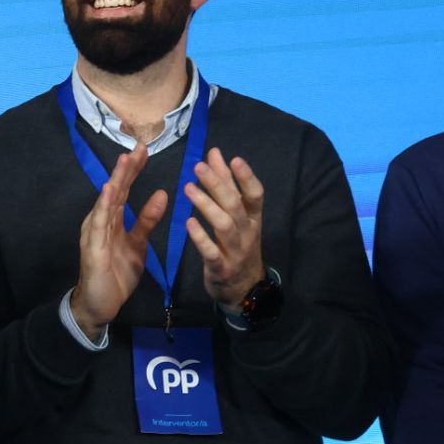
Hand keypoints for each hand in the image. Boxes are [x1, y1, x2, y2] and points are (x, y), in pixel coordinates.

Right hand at [69, 146, 166, 338]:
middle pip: (115, 189)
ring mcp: (94, 233)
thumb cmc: (116, 274)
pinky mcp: (93, 248)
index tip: (145, 149)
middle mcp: (100, 220)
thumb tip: (163, 193)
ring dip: (116, 180)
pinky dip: (104, 206)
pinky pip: (99, 224)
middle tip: (140, 146)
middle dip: (127, 168)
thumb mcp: (139, 244)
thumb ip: (147, 220)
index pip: (124, 189)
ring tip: (125, 160)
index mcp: (112, 219)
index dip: (134, 169)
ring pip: (107, 202)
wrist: (100, 304)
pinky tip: (109, 191)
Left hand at [182, 147, 265, 308]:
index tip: (234, 159)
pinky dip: (200, 238)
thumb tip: (216, 153)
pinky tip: (188, 223)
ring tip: (188, 188)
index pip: (255, 195)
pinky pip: (211, 252)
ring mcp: (235, 251)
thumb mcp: (238, 216)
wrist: (244, 289)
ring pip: (224, 225)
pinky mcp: (220, 268)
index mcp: (253, 218)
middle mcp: (247, 232)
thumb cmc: (238, 245)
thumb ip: (227, 185)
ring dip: (206, 206)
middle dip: (218, 185)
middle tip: (198, 167)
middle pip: (235, 206)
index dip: (246, 177)